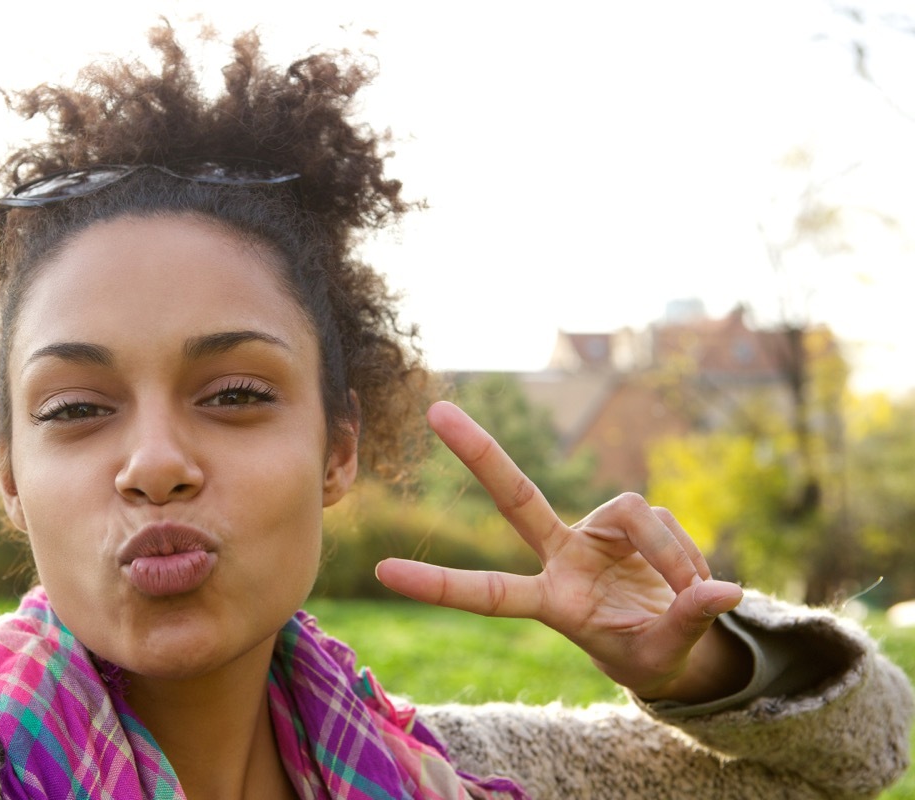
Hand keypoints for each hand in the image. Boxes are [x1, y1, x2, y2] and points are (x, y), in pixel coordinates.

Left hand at [375, 401, 751, 702]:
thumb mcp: (662, 656)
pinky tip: (695, 583)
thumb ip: (685, 624)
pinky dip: (684, 555)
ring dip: (670, 555)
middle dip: (478, 453)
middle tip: (434, 411)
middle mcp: (561, 555)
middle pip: (516, 496)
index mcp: (550, 601)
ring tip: (694, 596)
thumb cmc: (648, 654)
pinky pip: (660, 519)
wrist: (673, 640)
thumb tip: (720, 590)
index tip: (382, 572)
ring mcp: (593, 532)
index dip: (440, 584)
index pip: (489, 593)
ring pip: (632, 513)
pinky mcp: (628, 517)